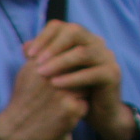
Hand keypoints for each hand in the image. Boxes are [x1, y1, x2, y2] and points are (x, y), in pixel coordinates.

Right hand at [0, 59, 87, 139]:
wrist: (15, 133)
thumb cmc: (24, 101)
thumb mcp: (27, 73)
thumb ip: (42, 54)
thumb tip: (57, 36)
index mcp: (42, 64)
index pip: (71, 55)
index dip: (73, 65)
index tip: (70, 73)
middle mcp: (52, 77)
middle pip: (81, 69)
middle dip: (79, 78)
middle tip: (69, 89)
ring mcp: (63, 94)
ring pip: (86, 87)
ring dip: (81, 94)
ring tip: (64, 102)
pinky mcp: (71, 110)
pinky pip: (85, 105)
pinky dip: (79, 110)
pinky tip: (65, 116)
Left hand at [24, 20, 137, 139]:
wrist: (98, 113)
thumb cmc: (75, 90)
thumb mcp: (57, 72)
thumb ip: (44, 58)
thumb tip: (26, 46)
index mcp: (83, 38)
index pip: (61, 26)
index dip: (43, 37)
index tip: (28, 54)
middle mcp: (97, 43)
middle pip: (75, 31)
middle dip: (53, 46)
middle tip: (36, 62)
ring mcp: (107, 57)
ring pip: (83, 52)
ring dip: (60, 62)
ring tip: (43, 73)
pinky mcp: (112, 74)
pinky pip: (92, 73)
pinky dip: (73, 78)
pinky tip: (56, 84)